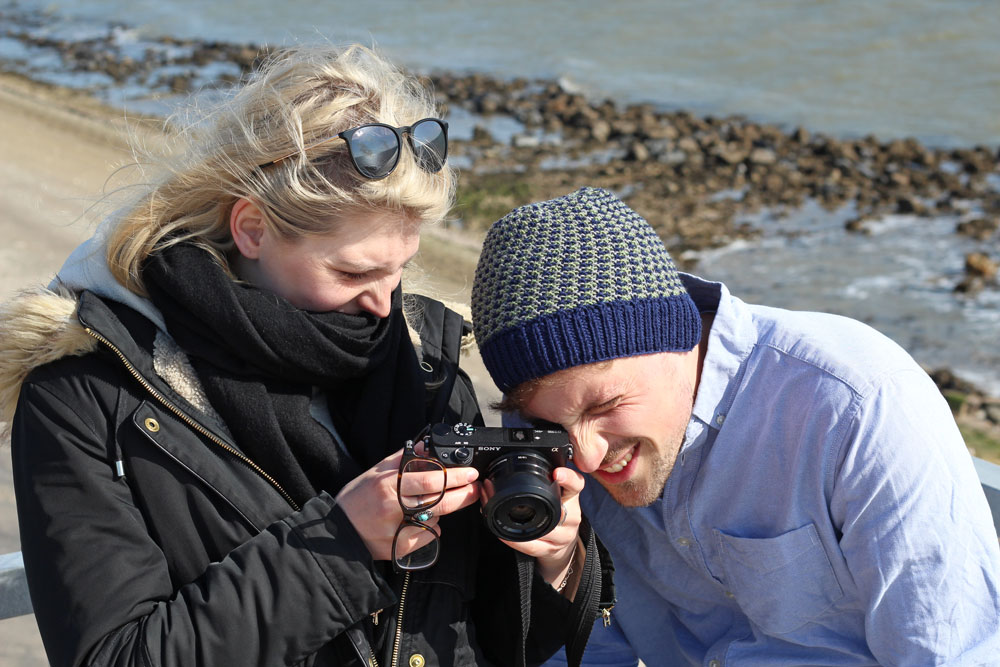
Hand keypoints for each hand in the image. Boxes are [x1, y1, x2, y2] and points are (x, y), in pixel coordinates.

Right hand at [335, 448, 479, 561]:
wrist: (337, 532)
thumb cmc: (357, 499)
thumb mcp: (376, 472)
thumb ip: (403, 458)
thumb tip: (427, 446)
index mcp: (388, 486)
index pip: (430, 480)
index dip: (455, 477)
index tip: (470, 473)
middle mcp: (394, 509)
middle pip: (440, 502)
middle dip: (464, 494)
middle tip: (475, 488)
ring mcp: (398, 531)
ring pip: (437, 520)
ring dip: (444, 510)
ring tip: (436, 503)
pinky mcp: (401, 549)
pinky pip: (428, 536)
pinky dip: (432, 528)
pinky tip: (419, 521)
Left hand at [495, 466, 584, 589]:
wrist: (562, 543)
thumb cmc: (555, 512)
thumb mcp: (556, 493)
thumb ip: (546, 478)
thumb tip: (519, 456)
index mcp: (571, 497)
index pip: (576, 484)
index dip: (569, 478)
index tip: (557, 473)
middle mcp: (572, 515)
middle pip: (562, 510)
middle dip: (539, 502)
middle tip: (510, 490)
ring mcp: (563, 535)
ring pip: (545, 531)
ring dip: (519, 523)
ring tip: (498, 511)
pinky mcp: (552, 550)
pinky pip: (533, 546)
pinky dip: (517, 541)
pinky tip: (503, 534)